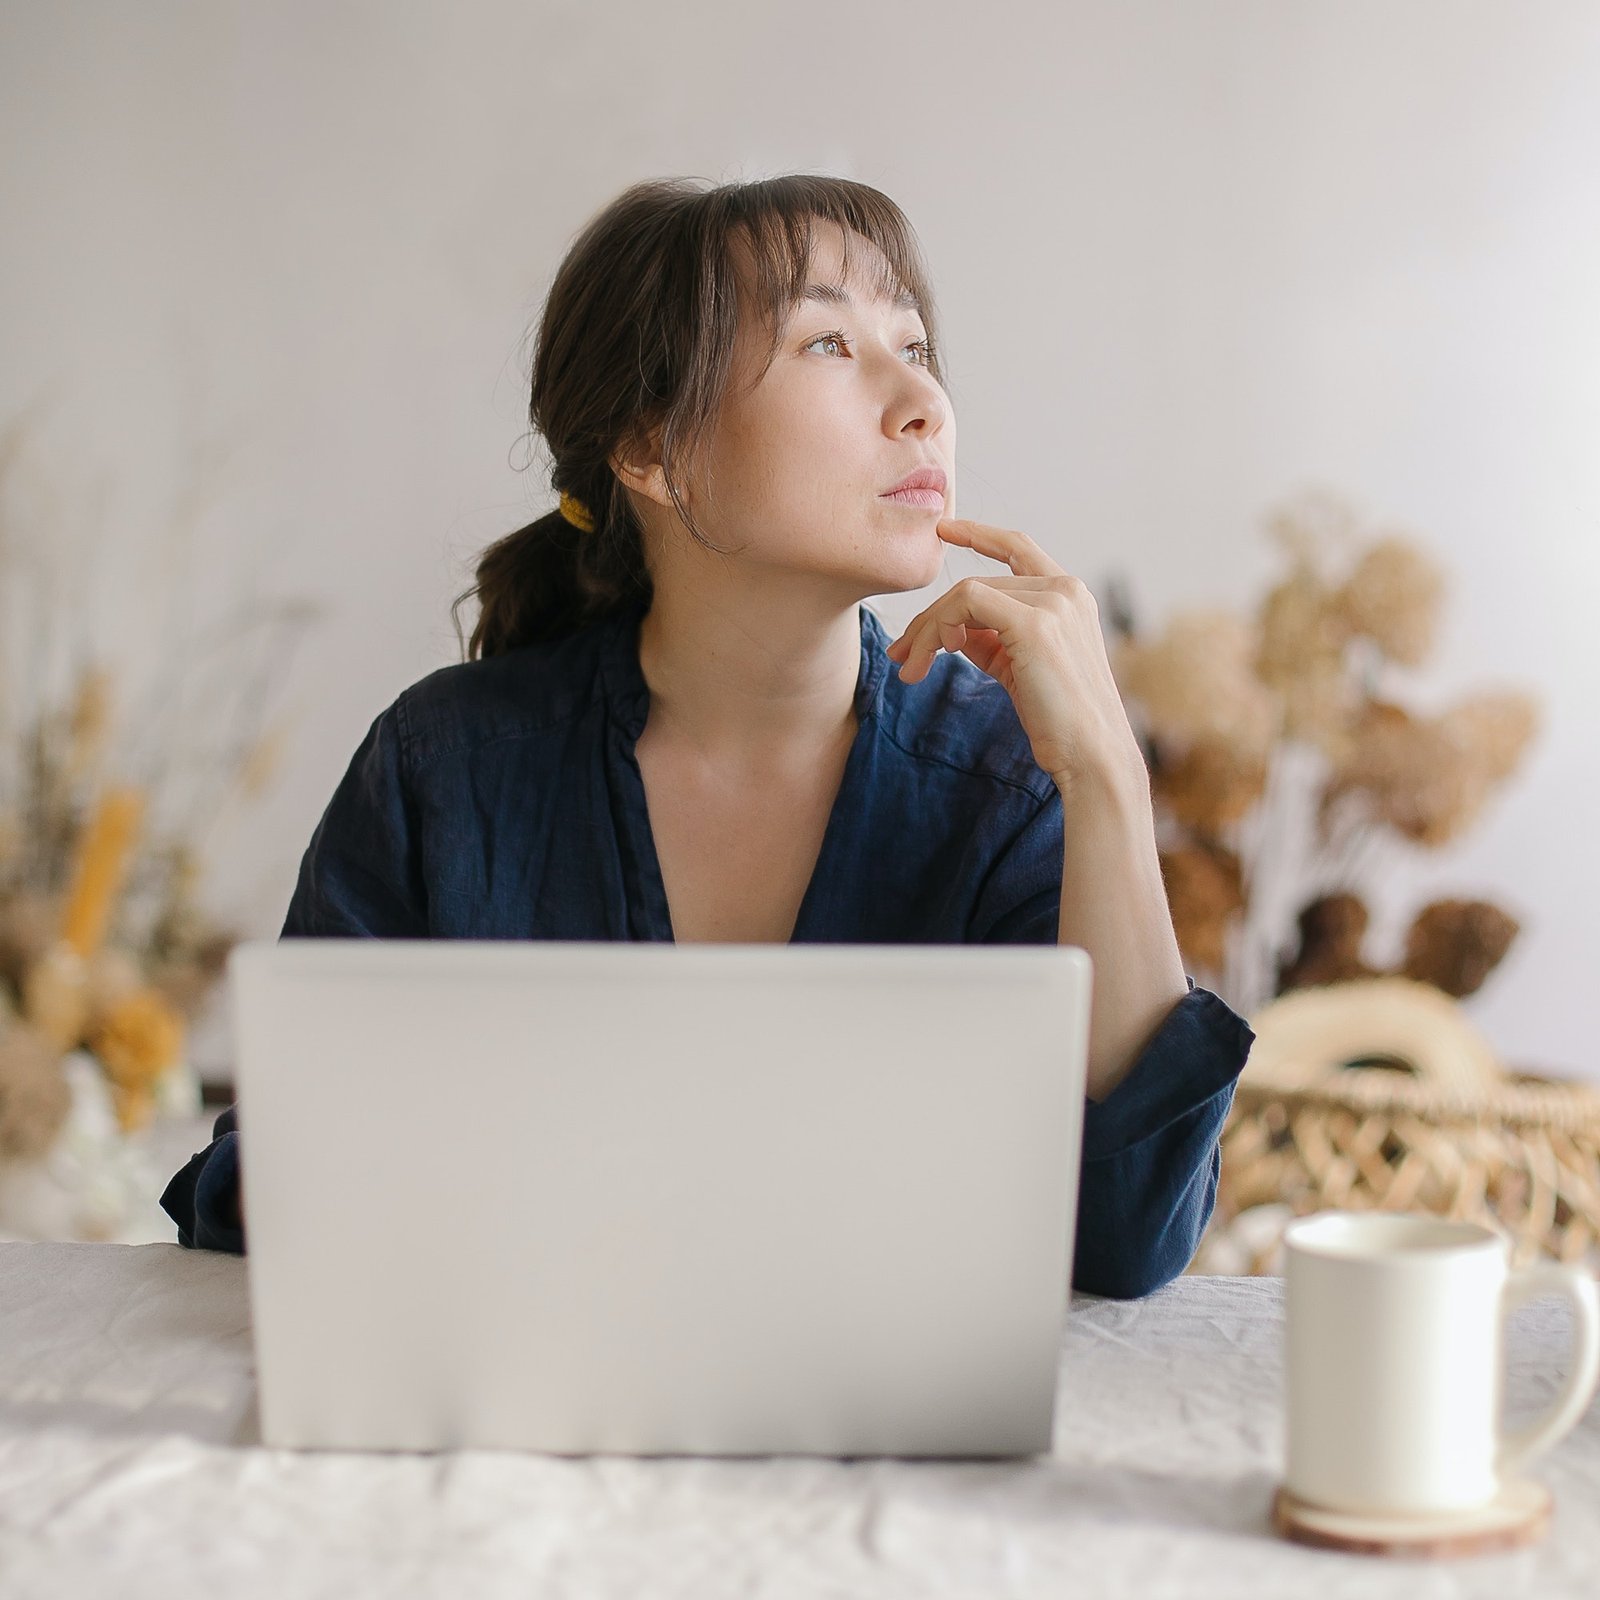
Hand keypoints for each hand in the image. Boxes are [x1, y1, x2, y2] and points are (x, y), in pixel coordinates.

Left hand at [884, 518, 1144, 794]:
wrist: (1089, 754)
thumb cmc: (1057, 718)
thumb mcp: (1018, 667)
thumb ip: (990, 638)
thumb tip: (949, 628)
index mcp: (1069, 596)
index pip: (1018, 549)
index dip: (980, 534)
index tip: (943, 530)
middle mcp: (1065, 590)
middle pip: (977, 583)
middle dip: (930, 619)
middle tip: (900, 653)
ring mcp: (1053, 602)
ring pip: (965, 594)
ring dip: (927, 631)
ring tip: (910, 667)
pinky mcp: (1035, 623)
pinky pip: (966, 604)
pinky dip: (938, 628)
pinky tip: (933, 657)